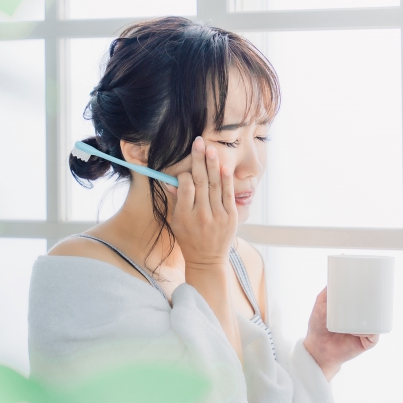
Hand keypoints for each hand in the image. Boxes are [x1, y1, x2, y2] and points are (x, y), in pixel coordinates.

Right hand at [167, 136, 237, 268]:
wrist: (207, 260)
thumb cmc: (188, 239)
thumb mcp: (176, 222)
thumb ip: (176, 201)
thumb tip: (171, 181)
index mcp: (184, 216)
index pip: (185, 188)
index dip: (185, 174)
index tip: (185, 168)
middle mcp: (201, 215)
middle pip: (200, 182)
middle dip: (198, 160)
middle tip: (198, 142)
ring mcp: (218, 216)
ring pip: (215, 185)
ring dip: (212, 165)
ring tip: (210, 149)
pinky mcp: (231, 217)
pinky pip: (228, 194)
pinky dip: (226, 180)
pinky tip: (223, 166)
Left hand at [302, 287, 378, 380]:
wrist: (317, 349)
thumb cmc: (318, 327)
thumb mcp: (320, 304)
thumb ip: (326, 292)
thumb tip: (334, 278)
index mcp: (352, 311)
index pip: (364, 299)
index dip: (369, 292)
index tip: (372, 283)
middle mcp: (361, 320)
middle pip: (373, 309)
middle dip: (375, 301)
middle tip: (373, 293)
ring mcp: (364, 331)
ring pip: (376, 321)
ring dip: (373, 316)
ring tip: (364, 312)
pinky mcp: (366, 343)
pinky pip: (373, 335)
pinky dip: (369, 331)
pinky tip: (357, 330)